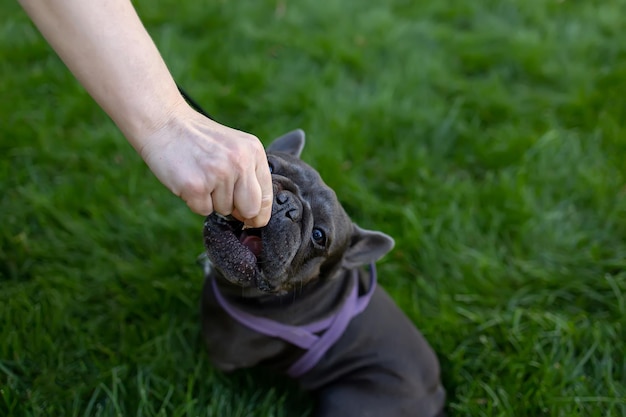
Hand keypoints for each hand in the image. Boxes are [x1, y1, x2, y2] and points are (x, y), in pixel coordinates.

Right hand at [139, 104, 272, 227]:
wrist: (163, 122)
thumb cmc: (198, 139)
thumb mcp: (233, 147)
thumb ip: (248, 174)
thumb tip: (254, 215)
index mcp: (253, 151)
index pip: (267, 195)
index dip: (260, 213)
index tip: (252, 219)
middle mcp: (240, 162)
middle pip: (251, 209)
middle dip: (238, 212)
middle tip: (220, 195)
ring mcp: (219, 174)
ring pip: (224, 210)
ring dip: (211, 201)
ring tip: (199, 175)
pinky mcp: (196, 186)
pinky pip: (203, 210)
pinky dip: (194, 202)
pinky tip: (189, 180)